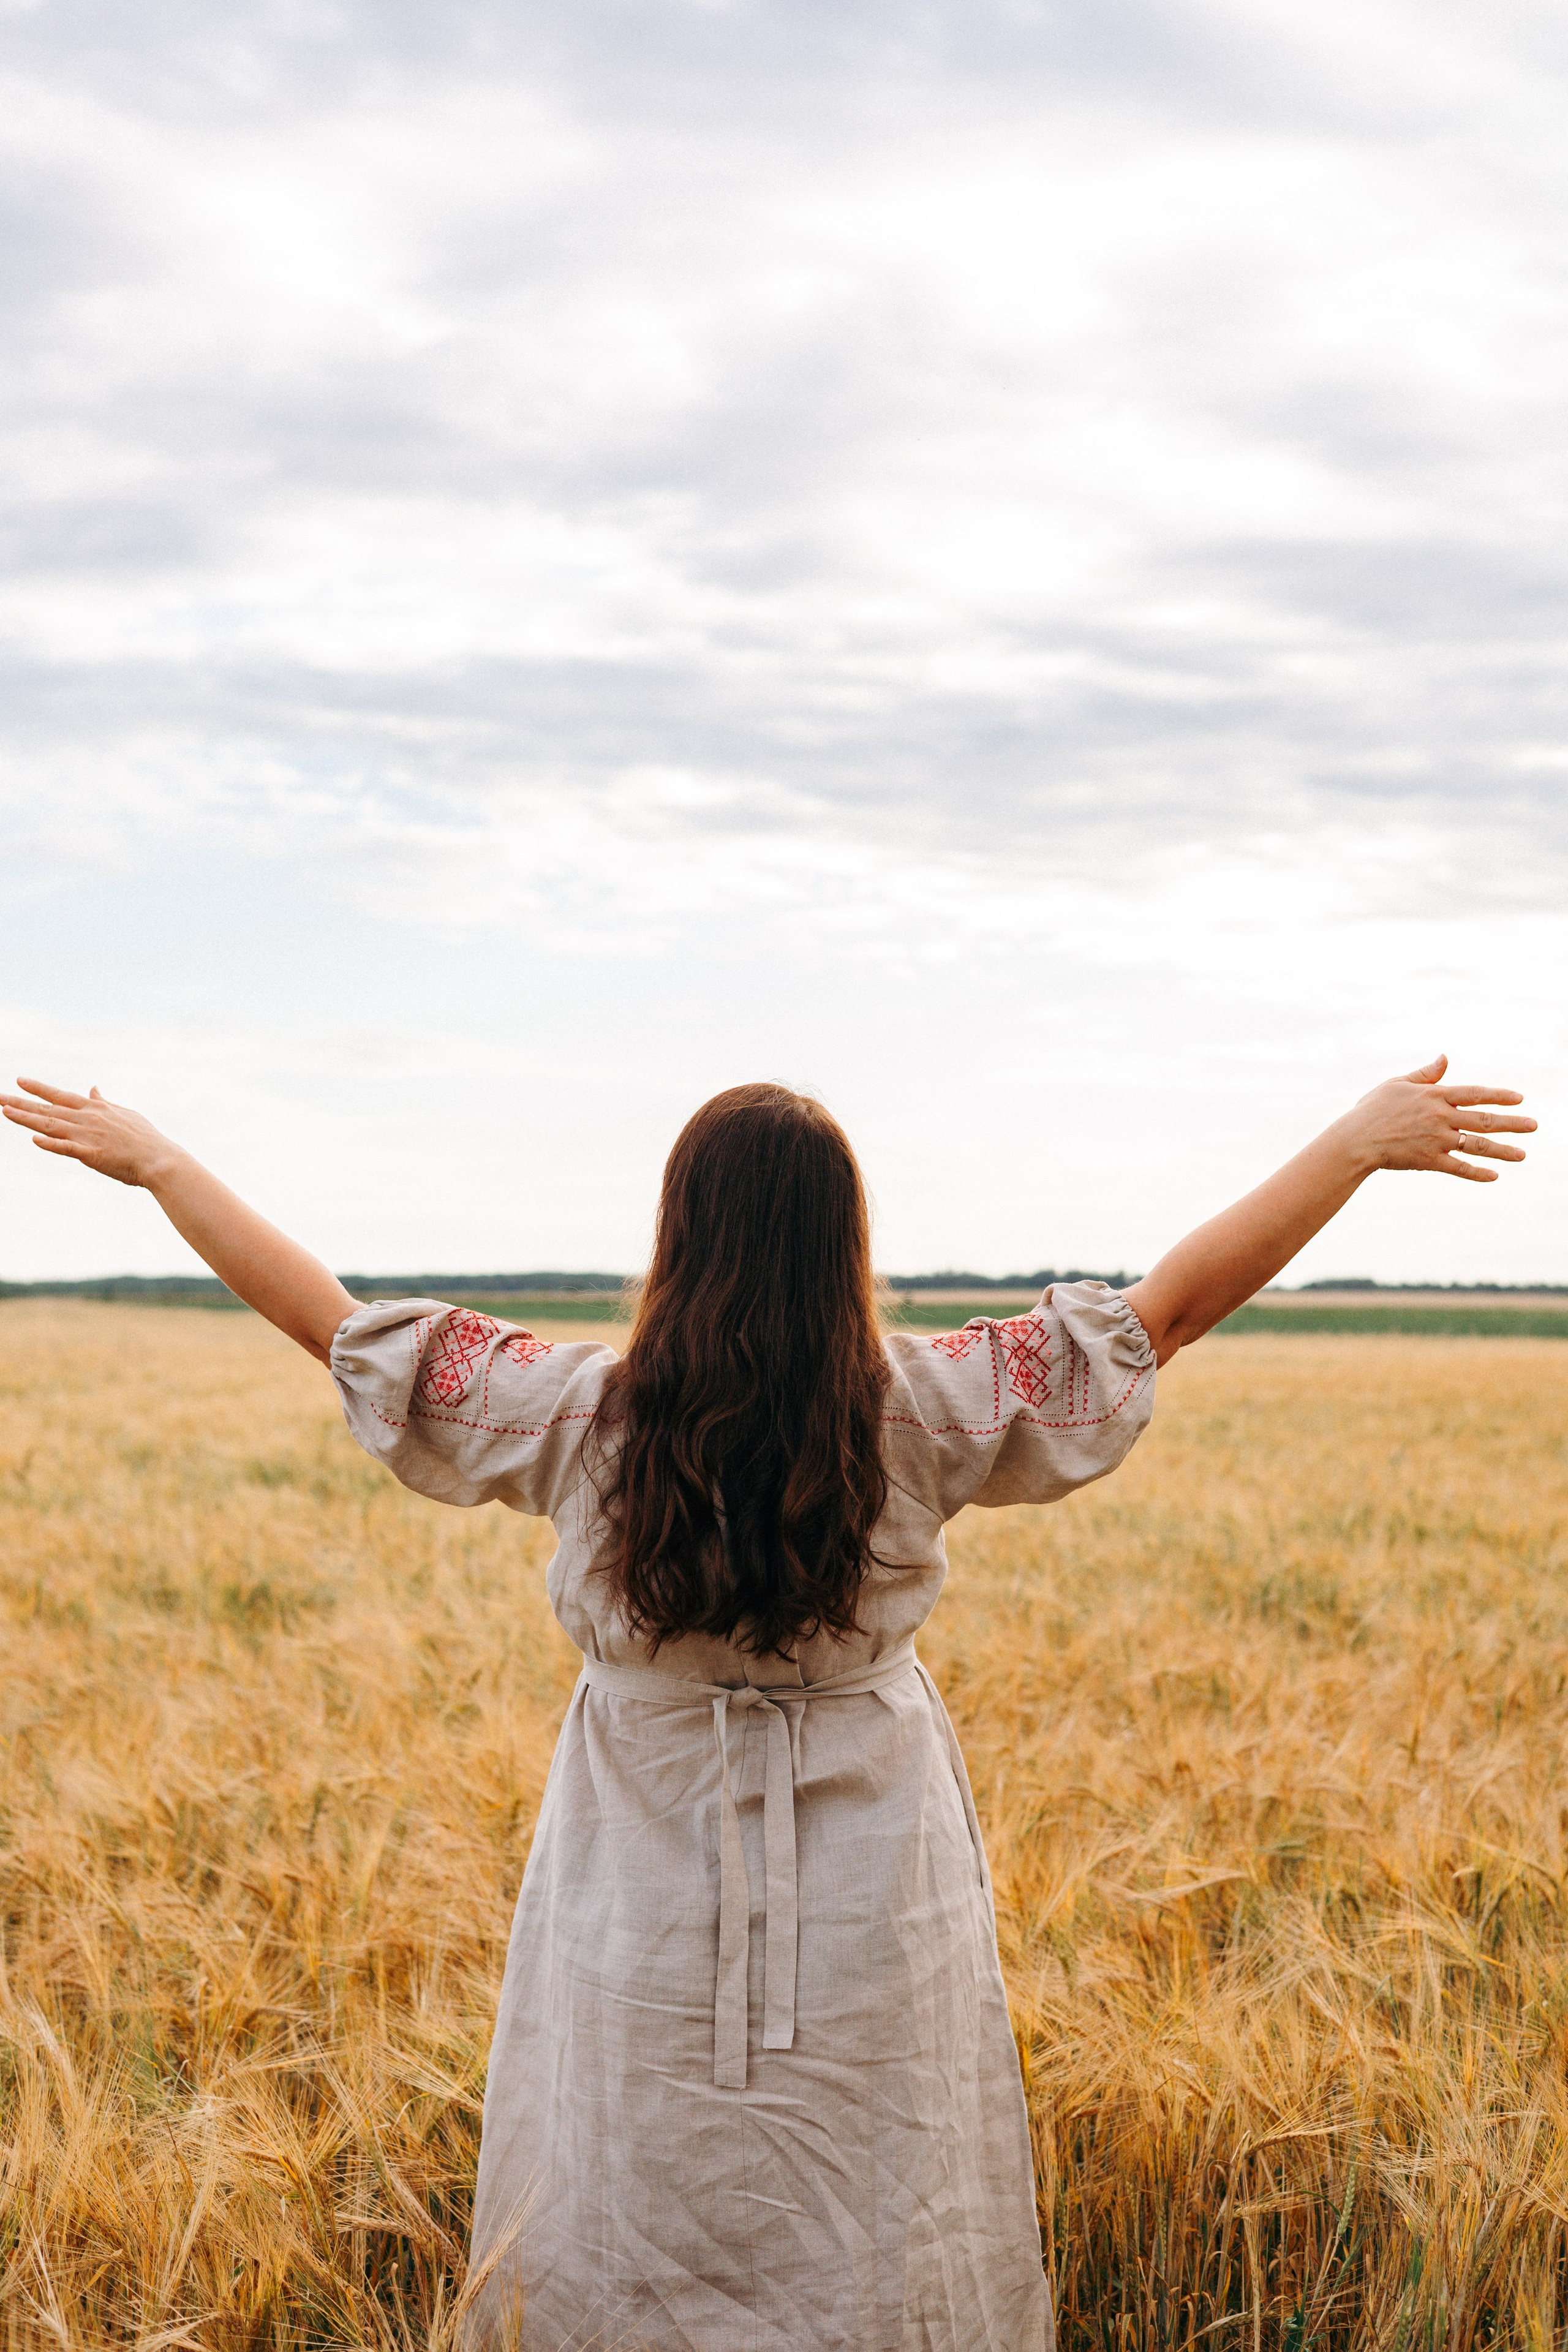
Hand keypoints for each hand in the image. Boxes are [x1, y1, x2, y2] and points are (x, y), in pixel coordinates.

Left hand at [1, 1077, 184, 1188]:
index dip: (39, 1088)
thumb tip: (93, 1089)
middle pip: (48, 1110)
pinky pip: (67, 1149)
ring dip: (26, 1118)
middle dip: (21, 1102)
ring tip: (4, 1111)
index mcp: (95, 1109)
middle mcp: (87, 1119)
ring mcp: (88, 1136)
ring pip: (50, 1126)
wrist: (160, 1159)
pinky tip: (33, 1140)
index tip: (19, 1080)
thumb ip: (105, 1103)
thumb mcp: (125, 1114)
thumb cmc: (146, 1139)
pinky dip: (51, 1144)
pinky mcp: (92, 1155)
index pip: (60, 1096)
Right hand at [1341, 1054, 1534, 1183]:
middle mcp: (1440, 1117)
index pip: (1474, 1093)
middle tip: (1534, 1125)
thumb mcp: (1397, 1084)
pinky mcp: (1428, 1161)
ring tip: (1523, 1154)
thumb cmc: (1373, 1109)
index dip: (1499, 1095)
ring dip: (1502, 1150)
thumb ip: (1425, 1074)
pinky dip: (1477, 1173)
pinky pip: (1458, 1168)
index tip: (1520, 1098)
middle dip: (1512, 1123)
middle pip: (1483, 1120)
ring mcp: (1435, 1140)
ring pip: (1476, 1145)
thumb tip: (1445, 1058)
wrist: (1355, 1140)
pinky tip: (1494, 1176)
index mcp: (1434, 1096)